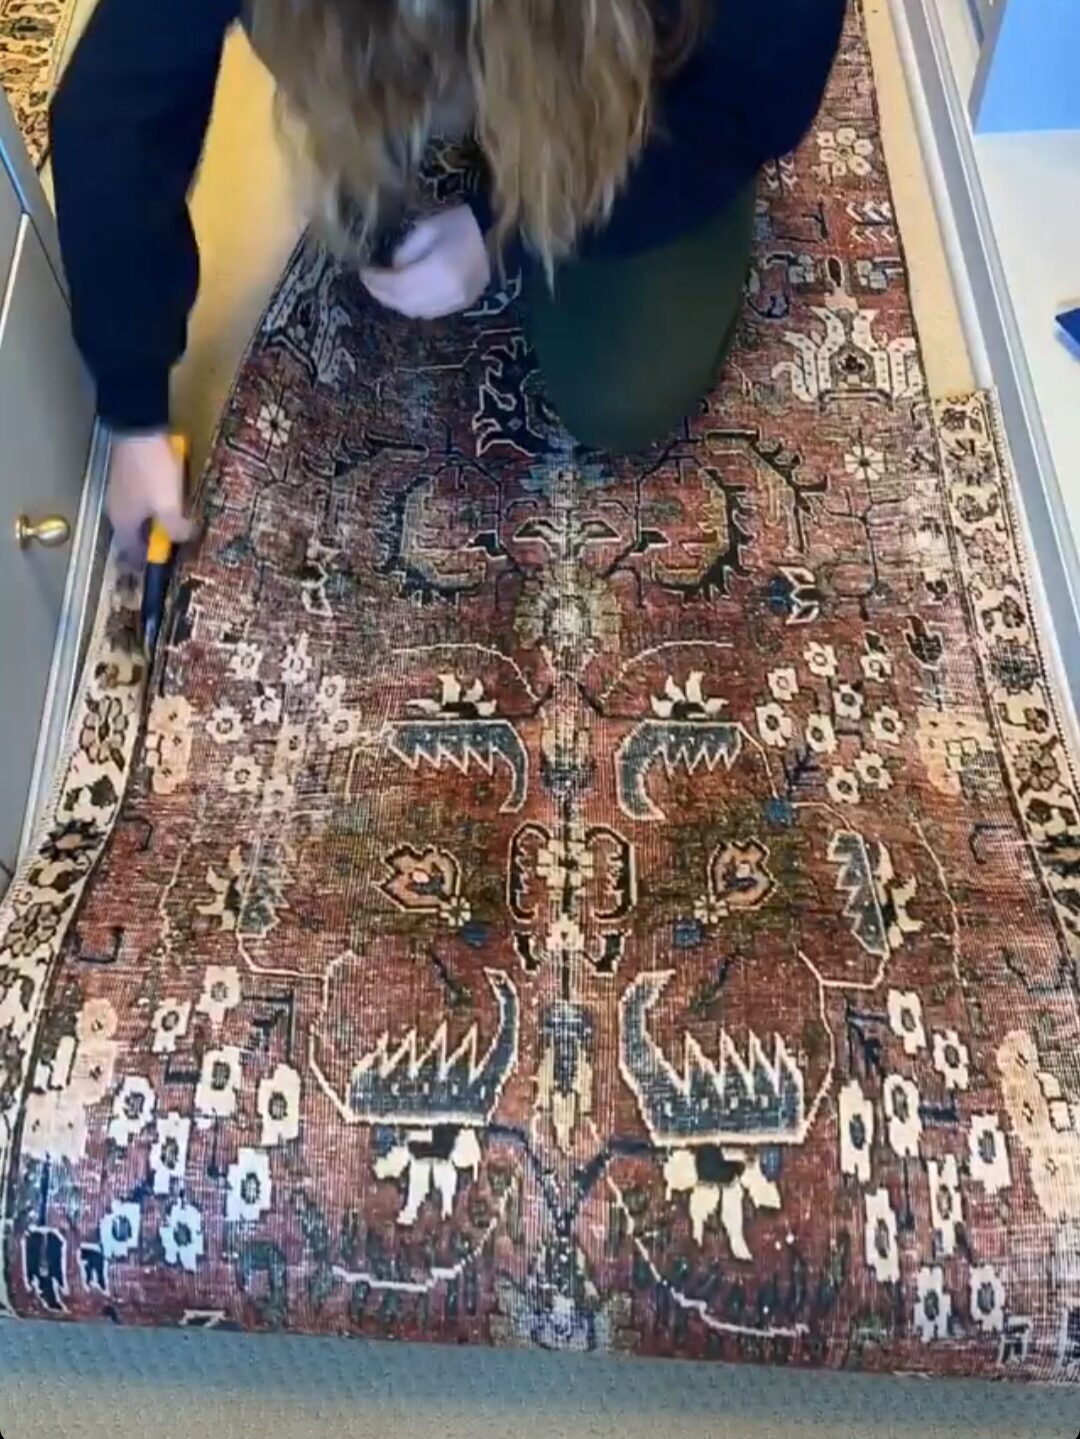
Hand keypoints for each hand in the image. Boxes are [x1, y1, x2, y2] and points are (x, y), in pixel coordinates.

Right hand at [107, 431, 192, 563]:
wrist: (138, 427)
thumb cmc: (153, 470)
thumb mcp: (168, 504)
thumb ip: (175, 528)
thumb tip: (183, 539)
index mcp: (123, 522)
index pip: (131, 553)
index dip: (148, 563)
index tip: (165, 567)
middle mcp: (117, 510)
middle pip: (135, 536)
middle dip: (154, 543)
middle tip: (175, 546)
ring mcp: (121, 492)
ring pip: (139, 517)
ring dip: (156, 524)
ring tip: (177, 526)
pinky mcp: (129, 476)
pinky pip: (143, 501)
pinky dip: (156, 507)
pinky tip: (171, 501)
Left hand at [361, 205, 490, 319]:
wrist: (498, 233)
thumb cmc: (462, 223)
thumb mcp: (427, 228)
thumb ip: (406, 252)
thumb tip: (393, 270)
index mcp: (439, 271)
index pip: (398, 285)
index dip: (378, 282)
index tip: (364, 272)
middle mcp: (448, 293)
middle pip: (406, 302)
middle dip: (383, 294)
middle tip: (369, 282)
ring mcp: (458, 302)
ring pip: (417, 311)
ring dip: (397, 302)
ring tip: (383, 289)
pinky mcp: (463, 304)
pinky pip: (431, 311)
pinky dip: (413, 305)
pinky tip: (404, 295)